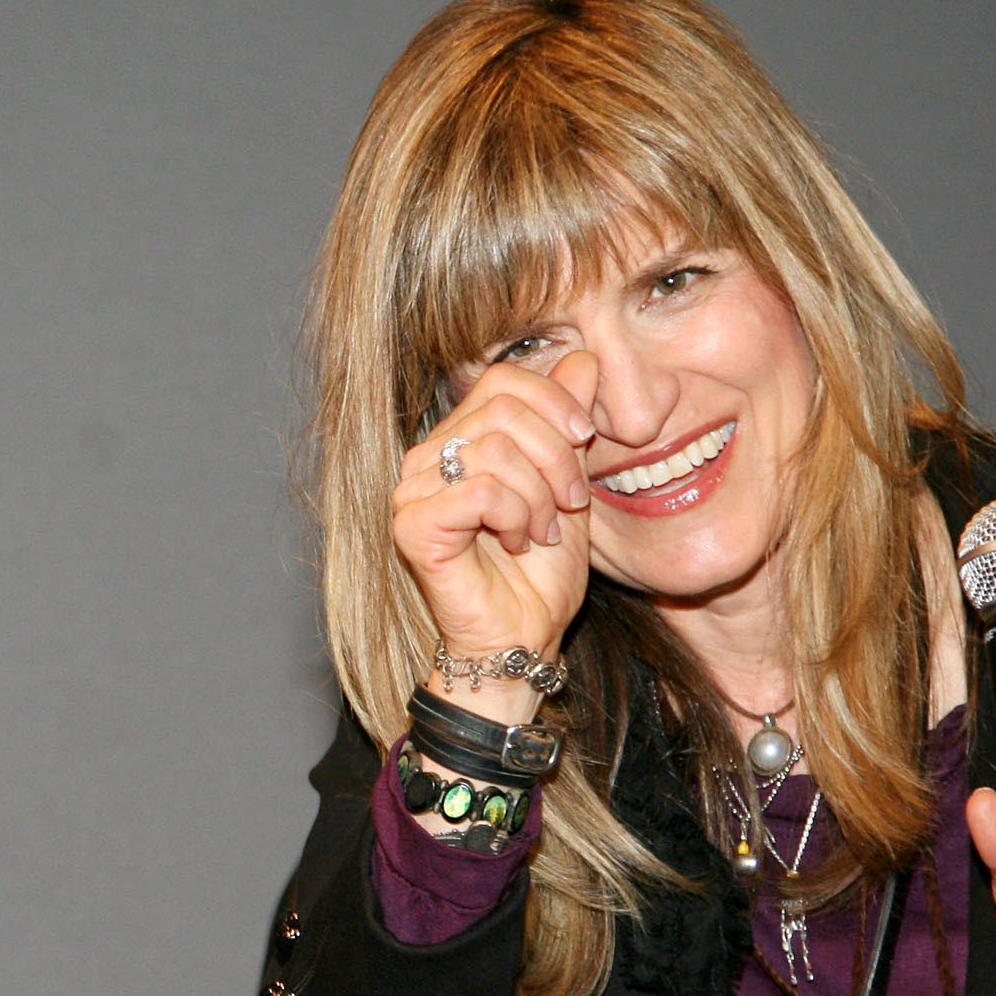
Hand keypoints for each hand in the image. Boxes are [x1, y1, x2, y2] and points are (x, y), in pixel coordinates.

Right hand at [393, 352, 599, 720]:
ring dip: (538, 494)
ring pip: (494, 449)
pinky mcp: (411, 524)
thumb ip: (568, 424)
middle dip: (555, 456)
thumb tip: (584, 358)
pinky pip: (479, 490)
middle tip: (569, 504)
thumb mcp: (568, 484)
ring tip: (541, 532)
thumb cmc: (539, 573)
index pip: (503, 381)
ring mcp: (413, 490)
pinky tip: (518, 543)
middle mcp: (427, 458)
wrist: (522, 636)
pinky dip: (514, 515)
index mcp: (459, 440)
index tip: (584, 441)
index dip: (553, 401)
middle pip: (503, 409)